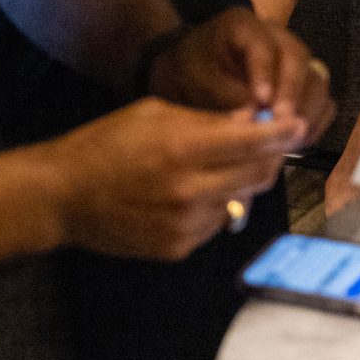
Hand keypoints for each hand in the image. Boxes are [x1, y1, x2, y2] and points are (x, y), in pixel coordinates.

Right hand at [47, 98, 298, 260]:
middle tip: (264, 145)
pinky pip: (215, 224)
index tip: (297, 126)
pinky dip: (213, 207)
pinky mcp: (178, 247)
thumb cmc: (104, 145)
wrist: (62, 196)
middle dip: (268, 157)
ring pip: (239, 201)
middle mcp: (189, 189)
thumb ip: (205, 119)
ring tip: (207, 170)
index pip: (254, 142)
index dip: (283, 133)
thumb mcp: (153, 113)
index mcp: (181, 148)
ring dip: (236, 183)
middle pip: (257, 175)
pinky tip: (184, 195)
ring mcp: (185, 223)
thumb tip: (251, 121)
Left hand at [145, 11, 335, 148]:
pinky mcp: (303, 81)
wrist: (193, 72)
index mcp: (244, 25)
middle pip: (298, 58)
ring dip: (309, 109)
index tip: (263, 101)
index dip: (265, 73)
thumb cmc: (192, 72)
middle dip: (293, 92)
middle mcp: (276, 36)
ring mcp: (294, 58)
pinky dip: (316, 119)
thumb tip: (256, 117)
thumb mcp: (198, 80)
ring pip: (316, 78)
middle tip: (282, 122)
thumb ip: (226, 95)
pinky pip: (321, 98)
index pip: (262, 46)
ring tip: (291, 136)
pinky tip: (299, 140)